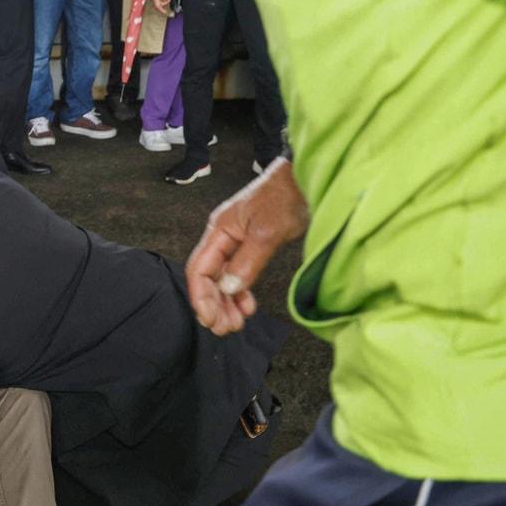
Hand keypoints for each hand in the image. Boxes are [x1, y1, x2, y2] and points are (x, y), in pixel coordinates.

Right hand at [185, 158, 308, 335]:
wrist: (306, 177)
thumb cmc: (286, 196)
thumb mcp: (267, 232)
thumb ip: (246, 262)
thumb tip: (229, 289)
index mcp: (219, 230)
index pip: (199, 270)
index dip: (202, 297)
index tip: (211, 319)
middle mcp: (222, 237)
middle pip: (208, 278)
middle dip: (214, 305)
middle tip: (226, 328)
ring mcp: (236, 242)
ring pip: (222, 279)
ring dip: (226, 303)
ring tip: (236, 322)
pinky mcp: (251, 246)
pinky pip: (238, 274)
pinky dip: (240, 292)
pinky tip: (248, 304)